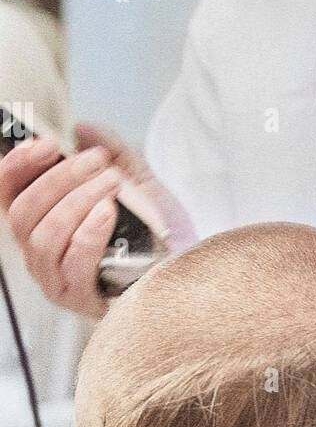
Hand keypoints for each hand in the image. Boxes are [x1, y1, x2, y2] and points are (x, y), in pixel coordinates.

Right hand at [0, 120, 196, 318]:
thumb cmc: (155, 230)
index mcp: (42, 219)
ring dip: (76, 203)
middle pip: (22, 214)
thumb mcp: (136, 181)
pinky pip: (72, 265)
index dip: (18, 165)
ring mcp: (56, 279)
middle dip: (58, 180)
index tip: (48, 143)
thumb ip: (112, 151)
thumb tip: (82, 127)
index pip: (9, 192)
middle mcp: (39, 251)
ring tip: (110, 184)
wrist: (187, 266)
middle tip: (96, 161)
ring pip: (44, 239)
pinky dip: (88, 234)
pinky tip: (108, 213)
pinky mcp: (80, 299)